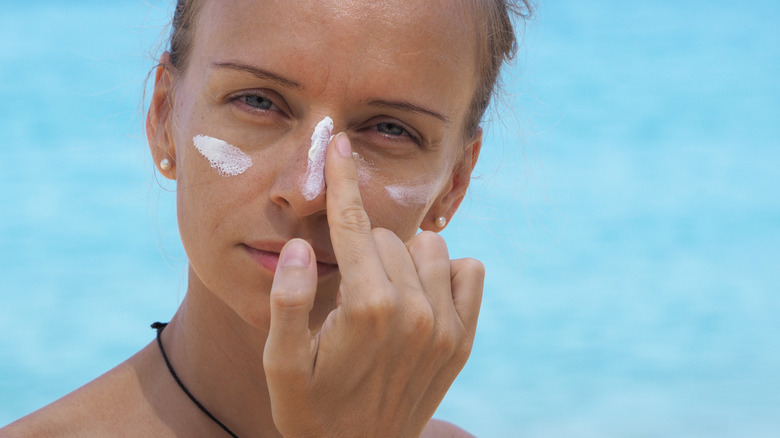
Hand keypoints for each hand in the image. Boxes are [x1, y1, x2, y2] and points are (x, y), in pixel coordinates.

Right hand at [263, 133, 483, 437]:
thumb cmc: (310, 409)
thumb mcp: (278, 363)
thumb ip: (286, 300)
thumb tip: (302, 245)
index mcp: (366, 308)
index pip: (352, 226)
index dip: (341, 182)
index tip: (339, 143)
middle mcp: (415, 311)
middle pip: (388, 237)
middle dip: (362, 247)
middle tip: (346, 285)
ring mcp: (446, 326)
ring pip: (429, 248)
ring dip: (402, 258)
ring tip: (379, 293)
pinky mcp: (463, 340)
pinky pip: (469, 271)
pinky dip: (446, 272)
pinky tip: (419, 297)